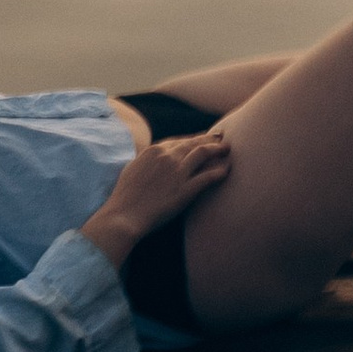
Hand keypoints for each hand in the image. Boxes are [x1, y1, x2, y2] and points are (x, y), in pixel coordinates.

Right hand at [81, 127, 231, 267]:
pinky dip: (220, 172)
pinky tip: (227, 170)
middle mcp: (168, 157)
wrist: (125, 214)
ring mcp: (178, 172)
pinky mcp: (186, 190)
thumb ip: (146, 161)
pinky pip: (208, 177)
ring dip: (218, 149)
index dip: (193, 138)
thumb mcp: (133, 169)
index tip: (202, 138)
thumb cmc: (125, 196)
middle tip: (221, 137)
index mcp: (154, 150)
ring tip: (227, 149)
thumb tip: (153, 159)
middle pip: (194, 143)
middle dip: (209, 139)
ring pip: (203, 153)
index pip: (179, 141)